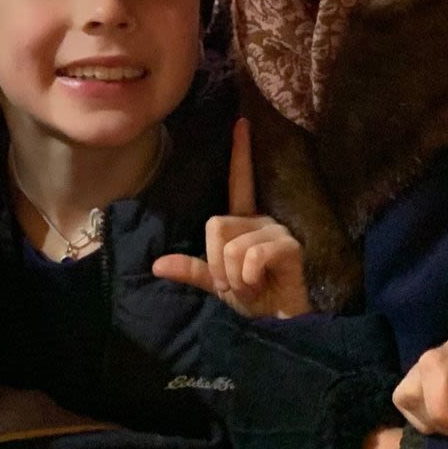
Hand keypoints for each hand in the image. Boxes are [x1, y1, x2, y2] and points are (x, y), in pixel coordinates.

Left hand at [151, 116, 311, 318]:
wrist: (283, 327)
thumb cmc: (258, 300)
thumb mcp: (220, 285)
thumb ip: (193, 271)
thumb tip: (157, 265)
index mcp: (246, 222)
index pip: (240, 181)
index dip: (241, 152)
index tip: (242, 121)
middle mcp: (263, 220)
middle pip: (216, 224)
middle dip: (217, 263)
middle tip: (236, 283)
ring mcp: (278, 231)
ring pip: (231, 243)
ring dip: (233, 276)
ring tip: (253, 286)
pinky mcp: (290, 246)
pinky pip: (251, 255)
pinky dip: (248, 278)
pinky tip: (264, 285)